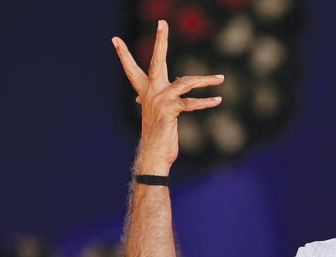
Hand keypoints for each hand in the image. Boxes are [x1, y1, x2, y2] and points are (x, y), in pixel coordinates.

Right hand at [112, 21, 223, 173]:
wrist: (154, 154)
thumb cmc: (157, 135)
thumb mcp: (153, 114)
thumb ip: (150, 101)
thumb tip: (141, 97)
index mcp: (145, 91)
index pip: (131, 68)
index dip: (123, 54)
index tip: (115, 39)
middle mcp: (151, 92)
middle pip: (156, 60)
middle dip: (161, 41)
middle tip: (162, 23)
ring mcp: (160, 101)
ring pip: (185, 82)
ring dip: (205, 80)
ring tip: (220, 79)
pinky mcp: (170, 111)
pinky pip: (191, 103)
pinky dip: (206, 102)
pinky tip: (217, 100)